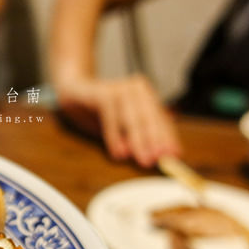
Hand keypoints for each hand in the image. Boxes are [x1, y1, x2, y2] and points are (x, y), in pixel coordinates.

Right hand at [55, 74, 181, 166]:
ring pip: (134, 118)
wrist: (73, 91)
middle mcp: (137, 89)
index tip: (174, 155)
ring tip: (143, 160)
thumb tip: (152, 154)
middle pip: (150, 119)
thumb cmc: (99, 111)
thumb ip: (136, 137)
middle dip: (155, 142)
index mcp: (146, 96)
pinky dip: (115, 137)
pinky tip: (118, 152)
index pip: (161, 119)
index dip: (168, 138)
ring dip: (139, 141)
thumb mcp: (122, 126)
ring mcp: (121, 88)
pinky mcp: (103, 92)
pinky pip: (112, 117)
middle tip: (158, 160)